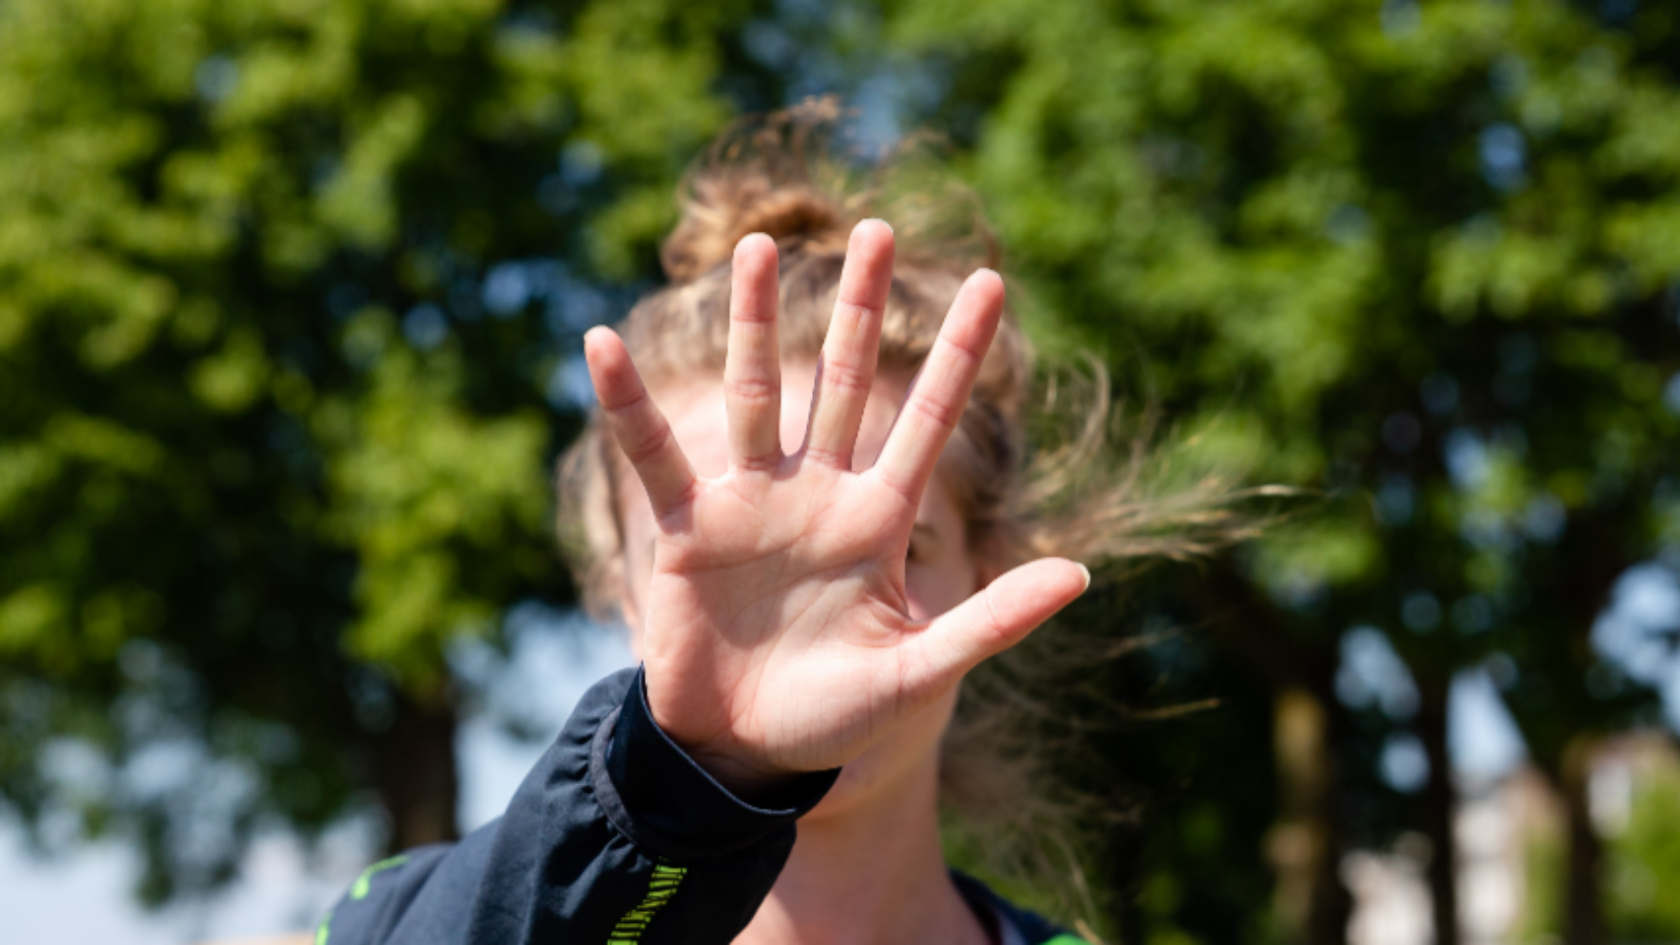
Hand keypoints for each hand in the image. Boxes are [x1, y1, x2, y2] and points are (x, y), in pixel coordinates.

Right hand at [583, 221, 1088, 794]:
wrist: (744, 755)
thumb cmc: (836, 719)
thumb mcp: (921, 675)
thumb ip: (994, 621)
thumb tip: (1082, 573)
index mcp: (878, 521)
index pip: (927, 421)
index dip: (960, 355)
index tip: (996, 282)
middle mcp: (817, 494)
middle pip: (843, 382)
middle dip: (861, 309)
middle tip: (876, 228)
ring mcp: (750, 504)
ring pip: (755, 394)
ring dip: (755, 323)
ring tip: (758, 248)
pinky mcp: (687, 528)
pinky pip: (656, 454)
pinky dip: (628, 403)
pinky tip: (601, 343)